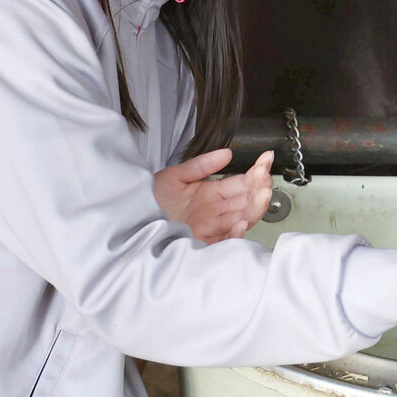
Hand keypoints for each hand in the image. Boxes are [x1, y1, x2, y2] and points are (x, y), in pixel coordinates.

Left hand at [153, 149, 273, 243]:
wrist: (130, 220)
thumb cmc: (150, 200)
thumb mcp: (175, 177)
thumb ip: (201, 165)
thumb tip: (227, 153)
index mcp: (213, 194)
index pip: (242, 182)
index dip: (257, 171)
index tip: (266, 159)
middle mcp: (216, 211)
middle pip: (247, 201)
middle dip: (260, 188)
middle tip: (265, 177)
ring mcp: (212, 228)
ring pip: (243, 219)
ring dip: (255, 207)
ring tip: (262, 194)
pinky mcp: (203, 244)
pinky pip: (225, 241)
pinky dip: (235, 234)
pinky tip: (241, 222)